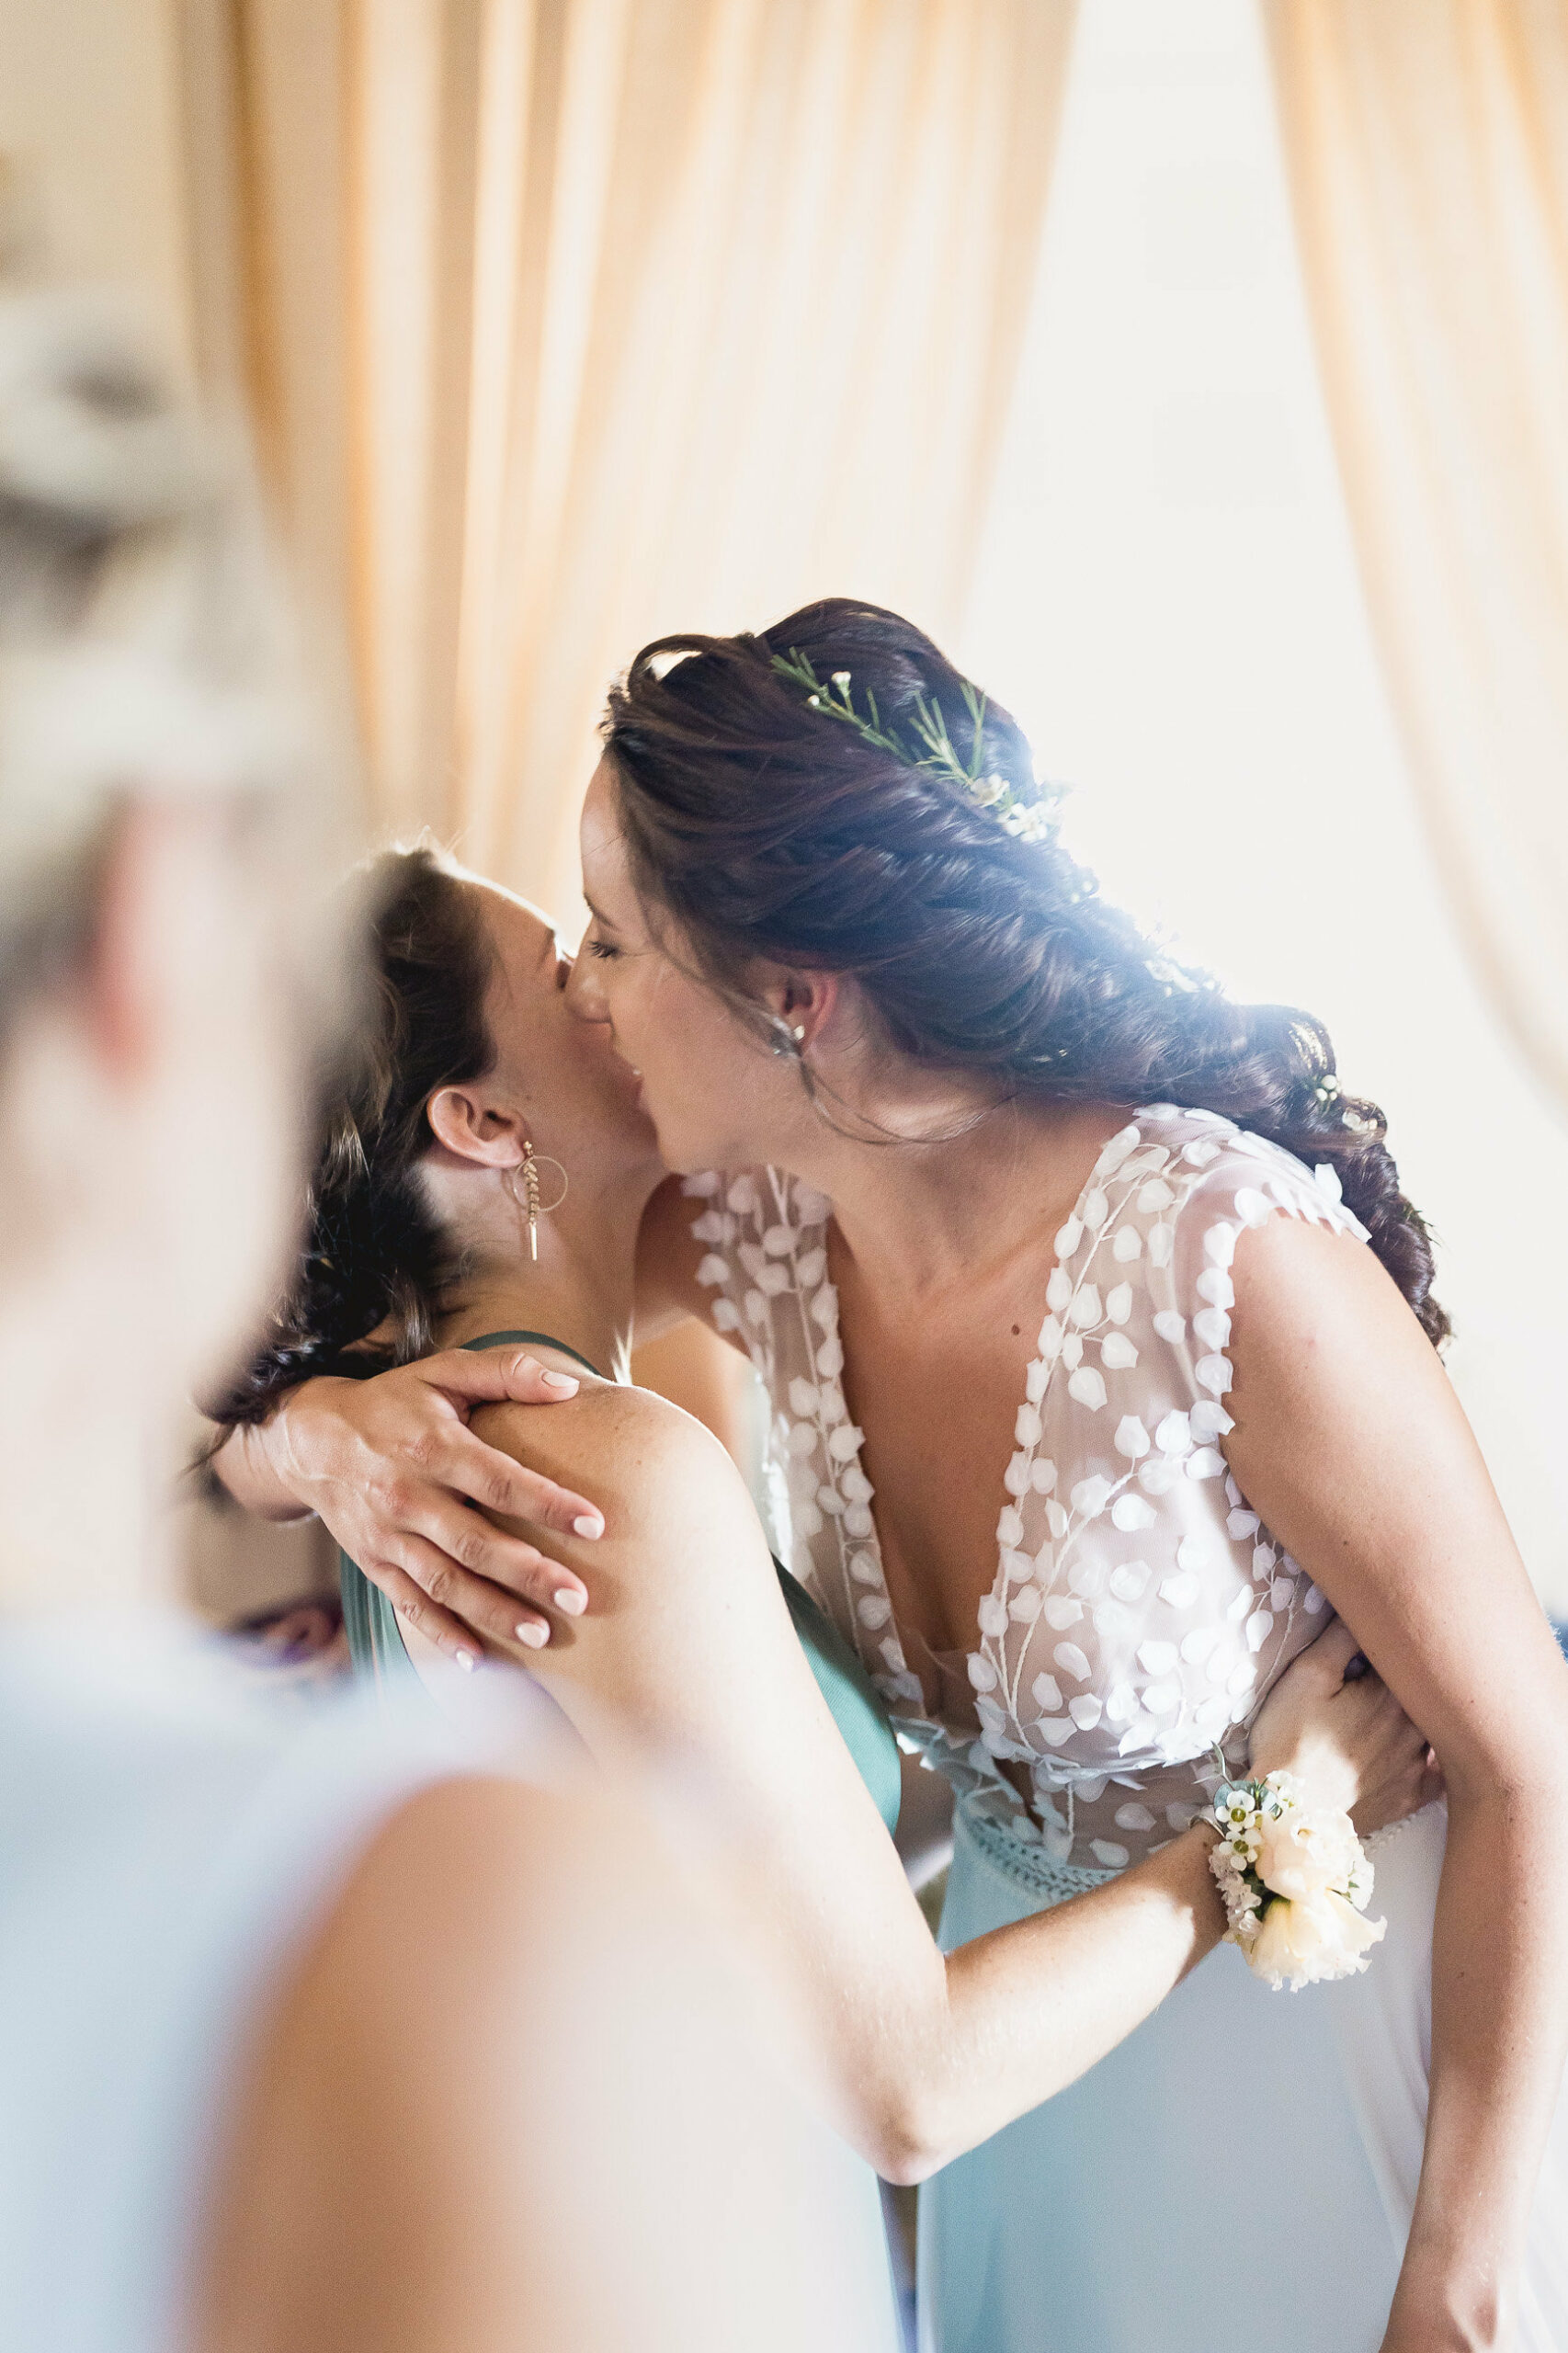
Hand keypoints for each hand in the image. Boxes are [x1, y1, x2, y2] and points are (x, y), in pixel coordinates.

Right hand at [261, 1352, 605, 1662]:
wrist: (311, 1439)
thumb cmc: (393, 1403)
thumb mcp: (442, 1372)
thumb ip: (506, 1372)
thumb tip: (567, 1387)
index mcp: (434, 1448)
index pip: (498, 1480)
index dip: (547, 1503)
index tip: (594, 1524)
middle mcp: (409, 1496)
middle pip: (475, 1542)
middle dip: (529, 1573)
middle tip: (578, 1597)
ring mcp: (389, 1536)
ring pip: (445, 1582)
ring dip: (493, 1611)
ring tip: (542, 1634)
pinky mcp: (375, 1563)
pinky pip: (410, 1604)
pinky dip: (442, 1634)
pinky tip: (478, 1660)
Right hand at [1251, 1620, 1442, 1835]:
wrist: (1293, 1814)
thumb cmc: (1291, 1738)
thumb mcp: (1306, 1675)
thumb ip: (1340, 1638)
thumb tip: (1365, 1609)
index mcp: (1391, 1693)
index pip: (1407, 1657)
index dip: (1397, 1645)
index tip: (1387, 1636)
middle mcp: (1416, 1728)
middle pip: (1431, 1691)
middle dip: (1421, 1676)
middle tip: (1403, 1666)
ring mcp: (1417, 1765)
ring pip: (1441, 1728)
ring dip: (1435, 1712)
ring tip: (1419, 1700)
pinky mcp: (1411, 1797)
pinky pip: (1442, 1773)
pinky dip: (1441, 1758)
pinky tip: (1435, 1749)